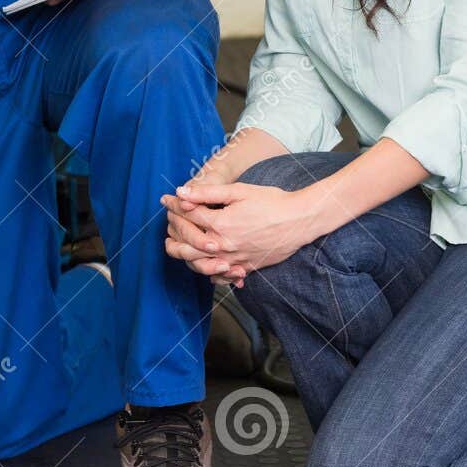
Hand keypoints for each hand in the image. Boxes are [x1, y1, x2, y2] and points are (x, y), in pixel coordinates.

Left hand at [160, 180, 327, 279]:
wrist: (299, 221)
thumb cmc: (271, 201)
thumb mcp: (239, 191)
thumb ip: (208, 193)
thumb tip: (181, 193)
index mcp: (221, 223)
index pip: (187, 215)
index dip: (174, 205)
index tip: (167, 199)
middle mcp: (224, 245)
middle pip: (186, 245)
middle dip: (172, 233)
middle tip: (167, 224)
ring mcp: (234, 259)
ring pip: (198, 264)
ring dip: (183, 254)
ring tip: (175, 245)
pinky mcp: (245, 267)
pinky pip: (219, 275)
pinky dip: (206, 271)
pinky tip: (202, 263)